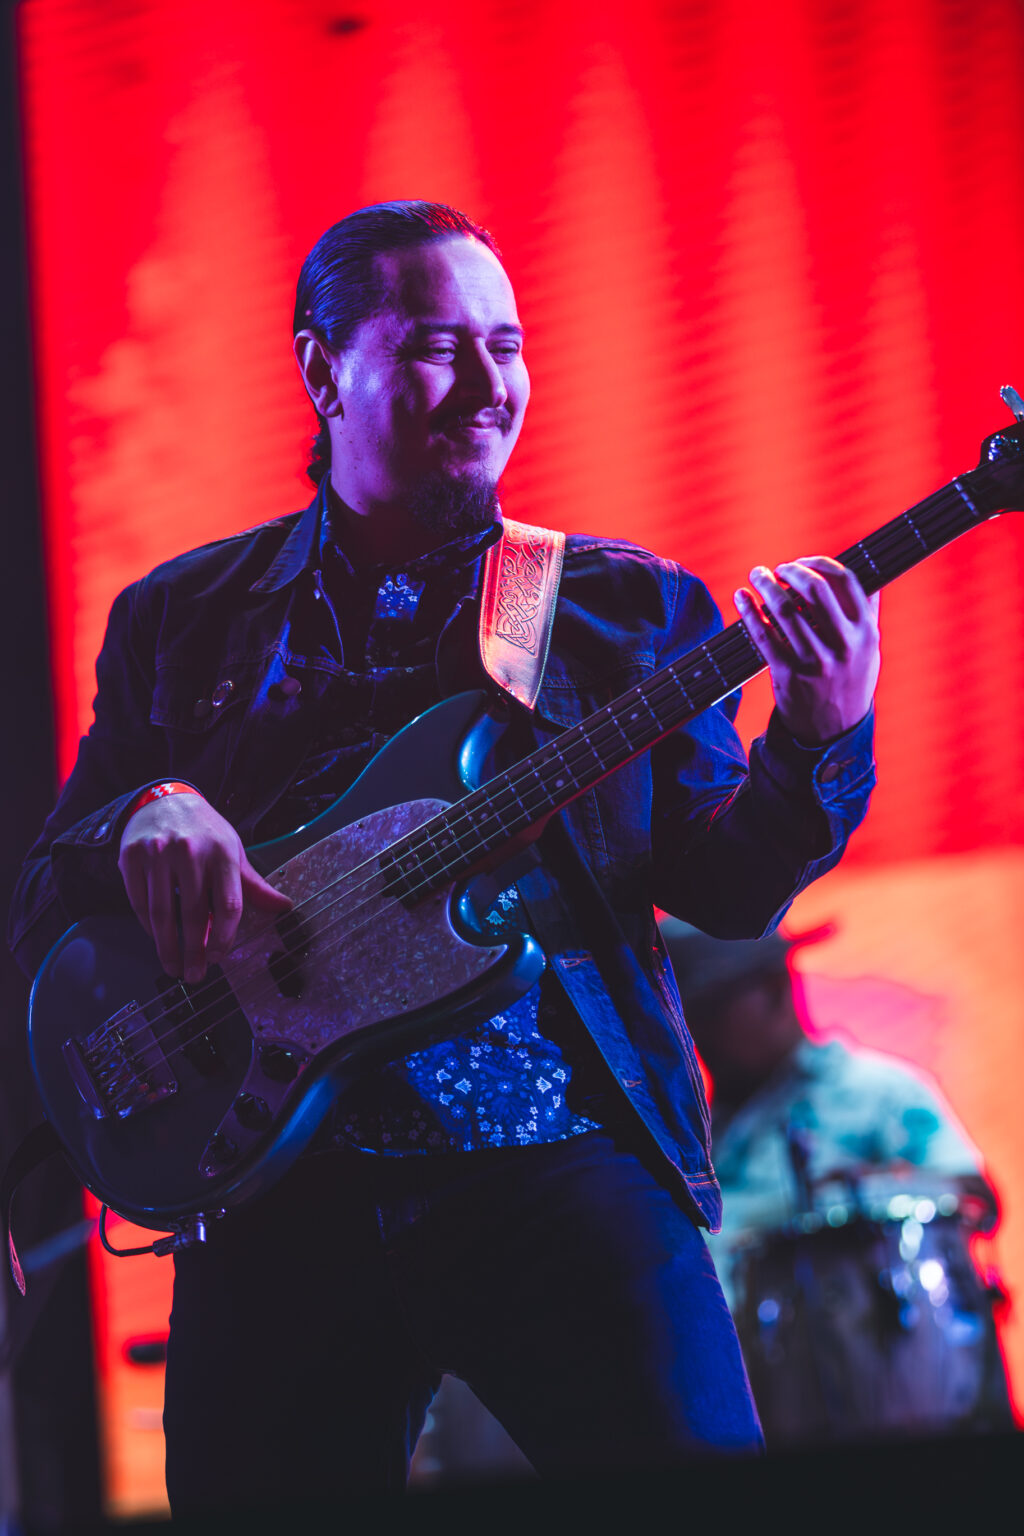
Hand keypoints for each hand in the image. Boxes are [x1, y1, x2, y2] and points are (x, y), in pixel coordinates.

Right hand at [118, 794, 291, 982]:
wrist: (164, 800)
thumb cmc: (204, 831)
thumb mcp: (232, 851)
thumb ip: (253, 885)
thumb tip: (283, 908)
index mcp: (222, 852)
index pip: (228, 904)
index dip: (223, 937)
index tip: (218, 957)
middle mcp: (189, 852)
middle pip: (193, 913)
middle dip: (194, 951)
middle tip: (195, 974)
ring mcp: (158, 854)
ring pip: (162, 913)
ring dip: (167, 947)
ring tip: (174, 967)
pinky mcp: (131, 858)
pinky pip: (138, 902)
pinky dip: (147, 926)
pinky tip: (156, 939)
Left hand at [733, 557, 879, 744]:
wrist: (834, 731)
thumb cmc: (850, 681)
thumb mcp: (870, 649)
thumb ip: (866, 613)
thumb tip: (861, 575)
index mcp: (866, 632)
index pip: (845, 580)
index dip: (820, 563)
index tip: (803, 562)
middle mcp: (843, 645)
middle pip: (814, 589)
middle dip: (791, 571)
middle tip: (777, 570)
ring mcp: (815, 661)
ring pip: (785, 609)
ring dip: (766, 585)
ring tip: (757, 575)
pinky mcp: (788, 674)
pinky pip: (763, 635)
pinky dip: (749, 611)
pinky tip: (742, 598)